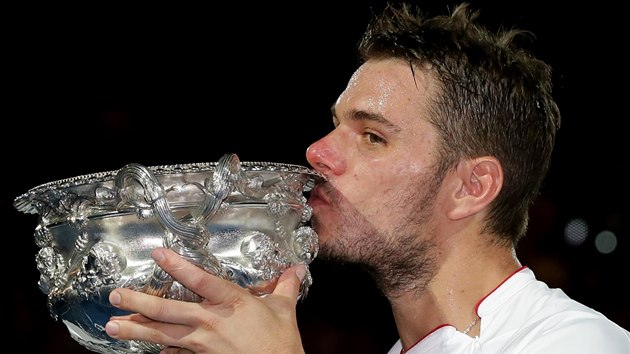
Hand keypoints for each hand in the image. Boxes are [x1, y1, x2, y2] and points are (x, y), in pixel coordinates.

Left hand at [105, 247, 305, 353]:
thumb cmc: (281, 343)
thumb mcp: (285, 310)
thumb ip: (285, 287)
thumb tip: (295, 270)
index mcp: (231, 302)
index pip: (199, 279)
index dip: (177, 265)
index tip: (157, 253)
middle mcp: (211, 321)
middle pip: (168, 310)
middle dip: (139, 303)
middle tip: (115, 296)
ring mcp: (203, 343)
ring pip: (163, 334)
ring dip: (136, 329)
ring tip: (112, 326)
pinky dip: (162, 351)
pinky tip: (148, 350)